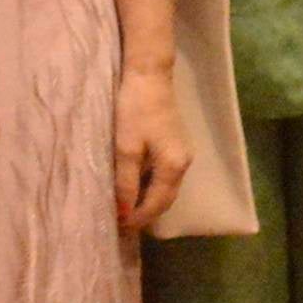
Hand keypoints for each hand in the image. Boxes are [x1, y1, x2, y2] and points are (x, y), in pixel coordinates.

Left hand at [109, 58, 191, 231]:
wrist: (149, 74)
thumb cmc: (135, 109)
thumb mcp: (125, 147)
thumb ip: (126, 182)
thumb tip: (124, 212)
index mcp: (174, 166)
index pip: (157, 204)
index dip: (138, 218)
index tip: (119, 227)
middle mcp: (184, 163)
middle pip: (165, 199)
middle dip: (145, 213)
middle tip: (121, 223)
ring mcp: (183, 153)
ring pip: (166, 188)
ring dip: (148, 201)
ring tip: (126, 208)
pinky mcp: (176, 144)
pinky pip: (165, 176)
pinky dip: (151, 187)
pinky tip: (135, 187)